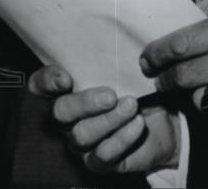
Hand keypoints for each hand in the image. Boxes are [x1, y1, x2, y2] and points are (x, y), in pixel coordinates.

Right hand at [28, 65, 179, 173]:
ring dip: (109, 119)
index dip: (46, 82)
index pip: (41, 86)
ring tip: (132, 105)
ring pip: (81, 135)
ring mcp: (83, 142)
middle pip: (61, 112)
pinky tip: (138, 124)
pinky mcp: (101, 161)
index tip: (65, 78)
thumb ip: (117, 60)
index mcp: (70, 91)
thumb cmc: (142, 89)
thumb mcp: (132, 70)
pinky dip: (121, 138)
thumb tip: (118, 45)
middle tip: (111, 95)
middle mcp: (70, 119)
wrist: (166, 122)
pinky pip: (103, 155)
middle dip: (85, 102)